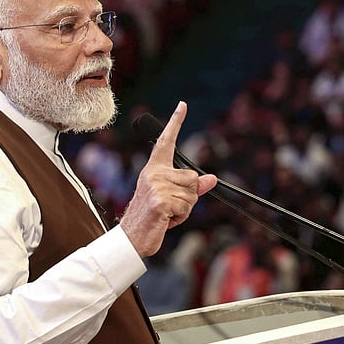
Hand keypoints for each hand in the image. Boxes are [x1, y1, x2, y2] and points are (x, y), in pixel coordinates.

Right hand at [120, 102, 216, 256]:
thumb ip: (192, 188)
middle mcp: (153, 174)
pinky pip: (186, 207)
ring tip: (167, 214)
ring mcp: (156, 186)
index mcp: (154, 170)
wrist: (132, 238)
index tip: (182, 105)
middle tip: (170, 208)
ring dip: (185, 209)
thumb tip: (212, 179)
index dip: (175, 122)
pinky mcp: (160, 200)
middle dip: (189, 197)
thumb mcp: (173, 199)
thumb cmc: (152, 218)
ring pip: (192, 194)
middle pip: (192, 179)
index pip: (167, 142)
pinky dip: (180, 217)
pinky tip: (166, 220)